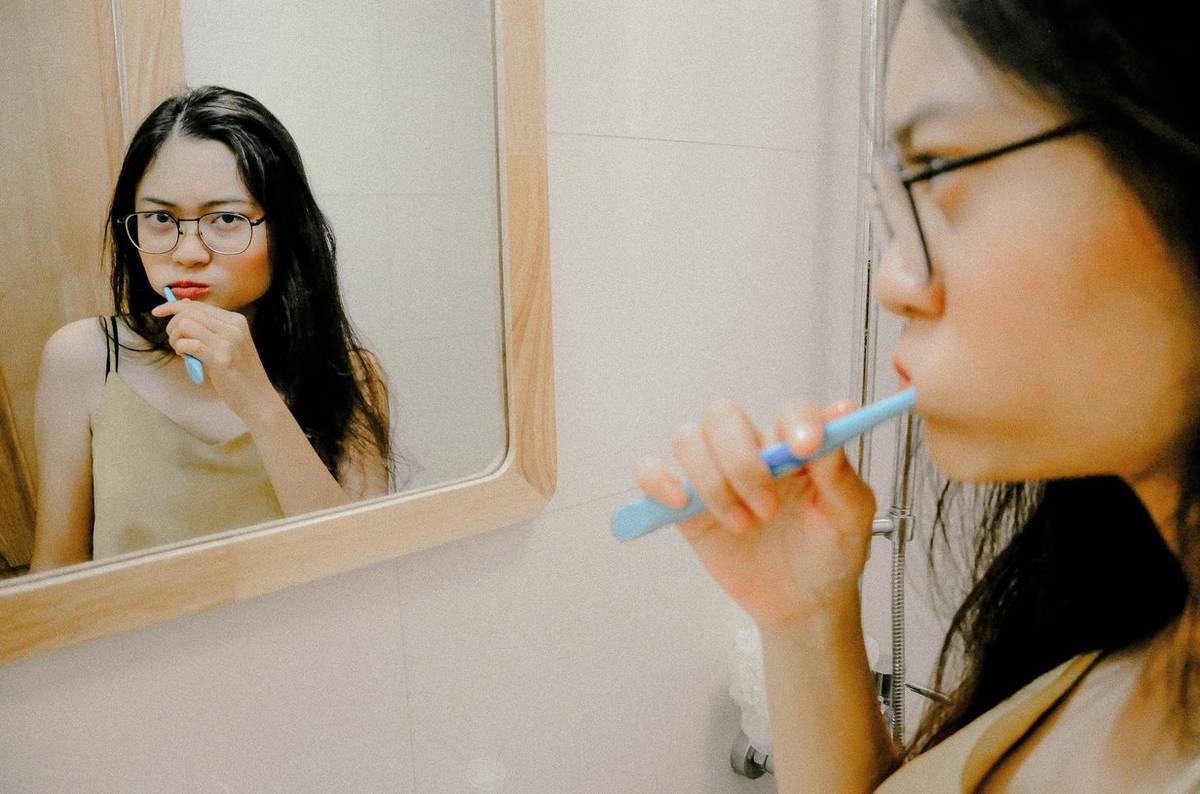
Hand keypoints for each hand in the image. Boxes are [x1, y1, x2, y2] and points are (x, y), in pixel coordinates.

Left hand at [151, 299, 277, 418]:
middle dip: (172, 325)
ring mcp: (228, 342)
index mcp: (236, 320)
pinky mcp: (221, 359)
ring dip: (175, 338)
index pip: (198, 305)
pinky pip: (189, 344)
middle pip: (189, 312)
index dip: (173, 306)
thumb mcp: (229, 344)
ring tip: (181, 352)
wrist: (257, 398)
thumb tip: (184, 308)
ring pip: (185, 324)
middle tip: (174, 342)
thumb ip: (210, 328)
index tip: (157, 312)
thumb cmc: (240, 373)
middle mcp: (233, 327)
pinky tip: (185, 357)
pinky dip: (181, 349)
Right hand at [635, 398, 876, 629]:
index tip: (805, 448)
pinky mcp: (687, 504)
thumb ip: (840, 468)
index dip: (795, 421)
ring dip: (712, 482)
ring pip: (688, 440)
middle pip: (724, 416)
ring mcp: (716, 474)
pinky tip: (679, 502)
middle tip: (768, 508)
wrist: (802, 602)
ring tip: (743, 525)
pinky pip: (651, 472)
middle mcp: (754, 450)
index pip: (789, 410)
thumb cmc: (830, 554)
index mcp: (796, 445)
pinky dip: (657, 480)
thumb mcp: (851, 516)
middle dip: (741, 461)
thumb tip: (838, 417)